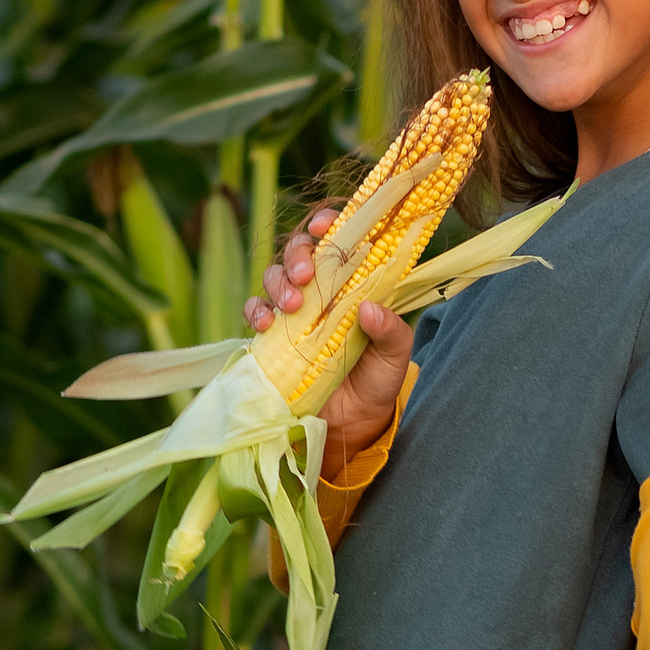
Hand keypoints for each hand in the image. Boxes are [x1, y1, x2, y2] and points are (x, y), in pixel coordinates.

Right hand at [249, 209, 415, 467]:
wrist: (353, 424)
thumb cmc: (377, 380)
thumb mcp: (395, 355)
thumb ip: (391, 330)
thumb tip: (369, 308)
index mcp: (352, 283)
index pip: (339, 241)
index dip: (330, 225)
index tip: (326, 227)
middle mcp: (321, 291)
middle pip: (299, 252)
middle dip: (298, 255)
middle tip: (305, 276)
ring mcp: (294, 312)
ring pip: (274, 276)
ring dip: (278, 282)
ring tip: (291, 305)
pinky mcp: (273, 336)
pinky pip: (255, 312)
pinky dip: (255, 311)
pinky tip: (265, 325)